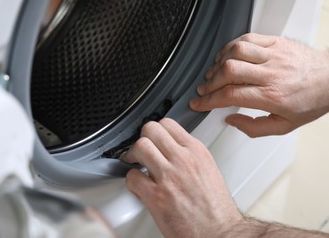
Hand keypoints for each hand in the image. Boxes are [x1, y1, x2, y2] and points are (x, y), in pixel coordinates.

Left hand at [120, 118, 242, 237]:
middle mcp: (183, 160)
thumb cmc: (215, 208)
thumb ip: (188, 155)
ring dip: (133, 156)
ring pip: (140, 147)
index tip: (153, 139)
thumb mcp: (208, 169)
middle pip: (151, 130)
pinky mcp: (157, 196)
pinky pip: (132, 177)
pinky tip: (139, 186)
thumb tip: (171, 149)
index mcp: (196, 151)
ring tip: (136, 166)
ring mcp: (169, 176)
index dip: (155, 131)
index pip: (168, 123)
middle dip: (142, 139)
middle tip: (141, 151)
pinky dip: (131, 181)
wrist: (219, 232)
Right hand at [190, 33, 328, 136]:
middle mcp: (271, 73)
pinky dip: (230, 47)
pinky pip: (246, 39)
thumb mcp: (283, 126)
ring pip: (236, 52)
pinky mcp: (275, 42)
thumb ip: (254, 128)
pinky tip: (226, 56)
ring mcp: (273, 55)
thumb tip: (230, 120)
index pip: (231, 95)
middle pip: (229, 72)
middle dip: (210, 82)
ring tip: (213, 73)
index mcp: (273, 96)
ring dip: (218, 63)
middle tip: (203, 89)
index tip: (198, 103)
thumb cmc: (309, 101)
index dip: (209, 100)